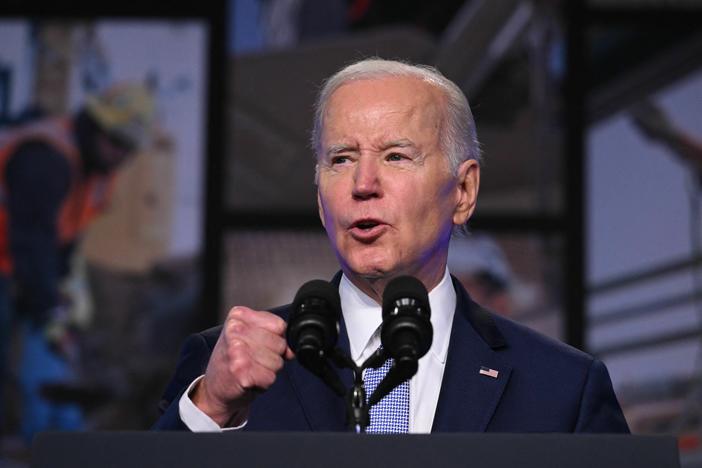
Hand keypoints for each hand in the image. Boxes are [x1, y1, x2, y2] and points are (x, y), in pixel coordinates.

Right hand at [192, 306, 293, 426]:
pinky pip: (270, 378)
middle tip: (252, 360)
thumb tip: (292, 348)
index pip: (279, 325)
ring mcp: (237, 350)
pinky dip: (263, 384)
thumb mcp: (249, 337)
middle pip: (280, 343)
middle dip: (273, 356)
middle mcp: (235, 330)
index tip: (257, 345)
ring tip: (250, 370)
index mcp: (238, 316)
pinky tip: (248, 380)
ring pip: (278, 362)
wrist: (214, 388)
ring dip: (268, 371)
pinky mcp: (240, 371)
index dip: (275, 339)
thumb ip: (273, 335)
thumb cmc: (233, 360)